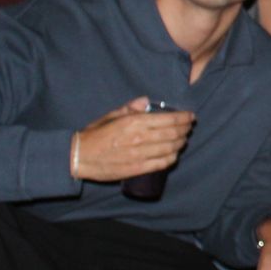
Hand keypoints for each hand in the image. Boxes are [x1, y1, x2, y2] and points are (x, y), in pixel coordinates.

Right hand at [72, 97, 193, 181]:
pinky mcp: (137, 169)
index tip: (191, 116)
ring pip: (170, 149)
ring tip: (183, 140)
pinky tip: (174, 154)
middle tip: (189, 127)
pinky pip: (161, 163)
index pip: (169, 119)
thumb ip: (130, 107)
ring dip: (181, 143)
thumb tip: (146, 101)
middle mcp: (140, 138)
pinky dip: (172, 158)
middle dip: (185, 130)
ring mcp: (139, 155)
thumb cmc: (95, 134)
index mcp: (134, 122)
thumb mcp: (111, 115)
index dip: (184, 118)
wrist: (79, 156)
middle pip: (173, 134)